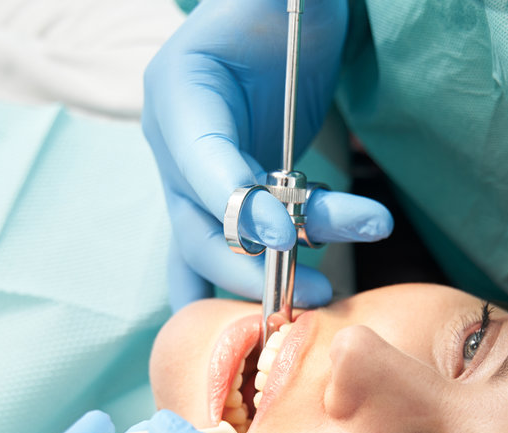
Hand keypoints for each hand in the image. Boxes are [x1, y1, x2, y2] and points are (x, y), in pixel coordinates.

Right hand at [142, 0, 393, 308]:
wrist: (290, 14)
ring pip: (222, 245)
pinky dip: (237, 288)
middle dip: (252, 264)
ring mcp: (196, 175)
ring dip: (277, 272)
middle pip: (198, 225)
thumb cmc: (287, 2)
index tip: (283, 236)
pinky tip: (257, 326)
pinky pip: (219, 252)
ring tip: (332, 287)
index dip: (237, 204)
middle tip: (314, 291)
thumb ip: (287, 8)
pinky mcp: (224, 196)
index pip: (199, 160)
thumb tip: (304, 8)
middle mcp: (176, 141)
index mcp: (179, 88)